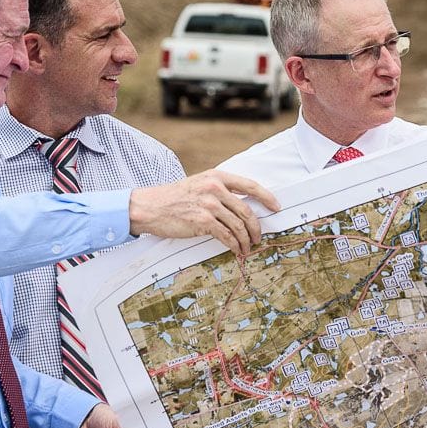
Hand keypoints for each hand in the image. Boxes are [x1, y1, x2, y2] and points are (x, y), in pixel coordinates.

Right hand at [129, 170, 280, 255]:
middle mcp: (214, 188)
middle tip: (258, 237)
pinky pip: (226, 236)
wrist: (150, 207)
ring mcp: (208, 205)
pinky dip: (234, 245)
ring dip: (246, 240)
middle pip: (246, 210)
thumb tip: (241, 207)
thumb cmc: (174, 198)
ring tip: (247, 247)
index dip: (266, 197)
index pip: (250, 185)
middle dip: (256, 227)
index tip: (276, 207)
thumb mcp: (199, 184)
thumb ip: (219, 191)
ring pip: (238, 225)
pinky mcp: (202, 221)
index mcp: (216, 177)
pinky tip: (235, 250)